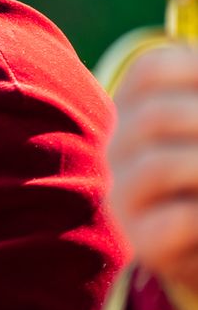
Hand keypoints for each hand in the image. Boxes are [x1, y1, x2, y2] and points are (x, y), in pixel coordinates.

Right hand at [110, 45, 197, 297]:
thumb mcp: (196, 127)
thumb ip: (193, 101)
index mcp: (135, 111)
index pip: (151, 70)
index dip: (194, 68)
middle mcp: (119, 149)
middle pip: (153, 116)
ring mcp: (124, 196)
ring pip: (158, 165)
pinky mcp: (144, 240)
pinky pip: (178, 220)